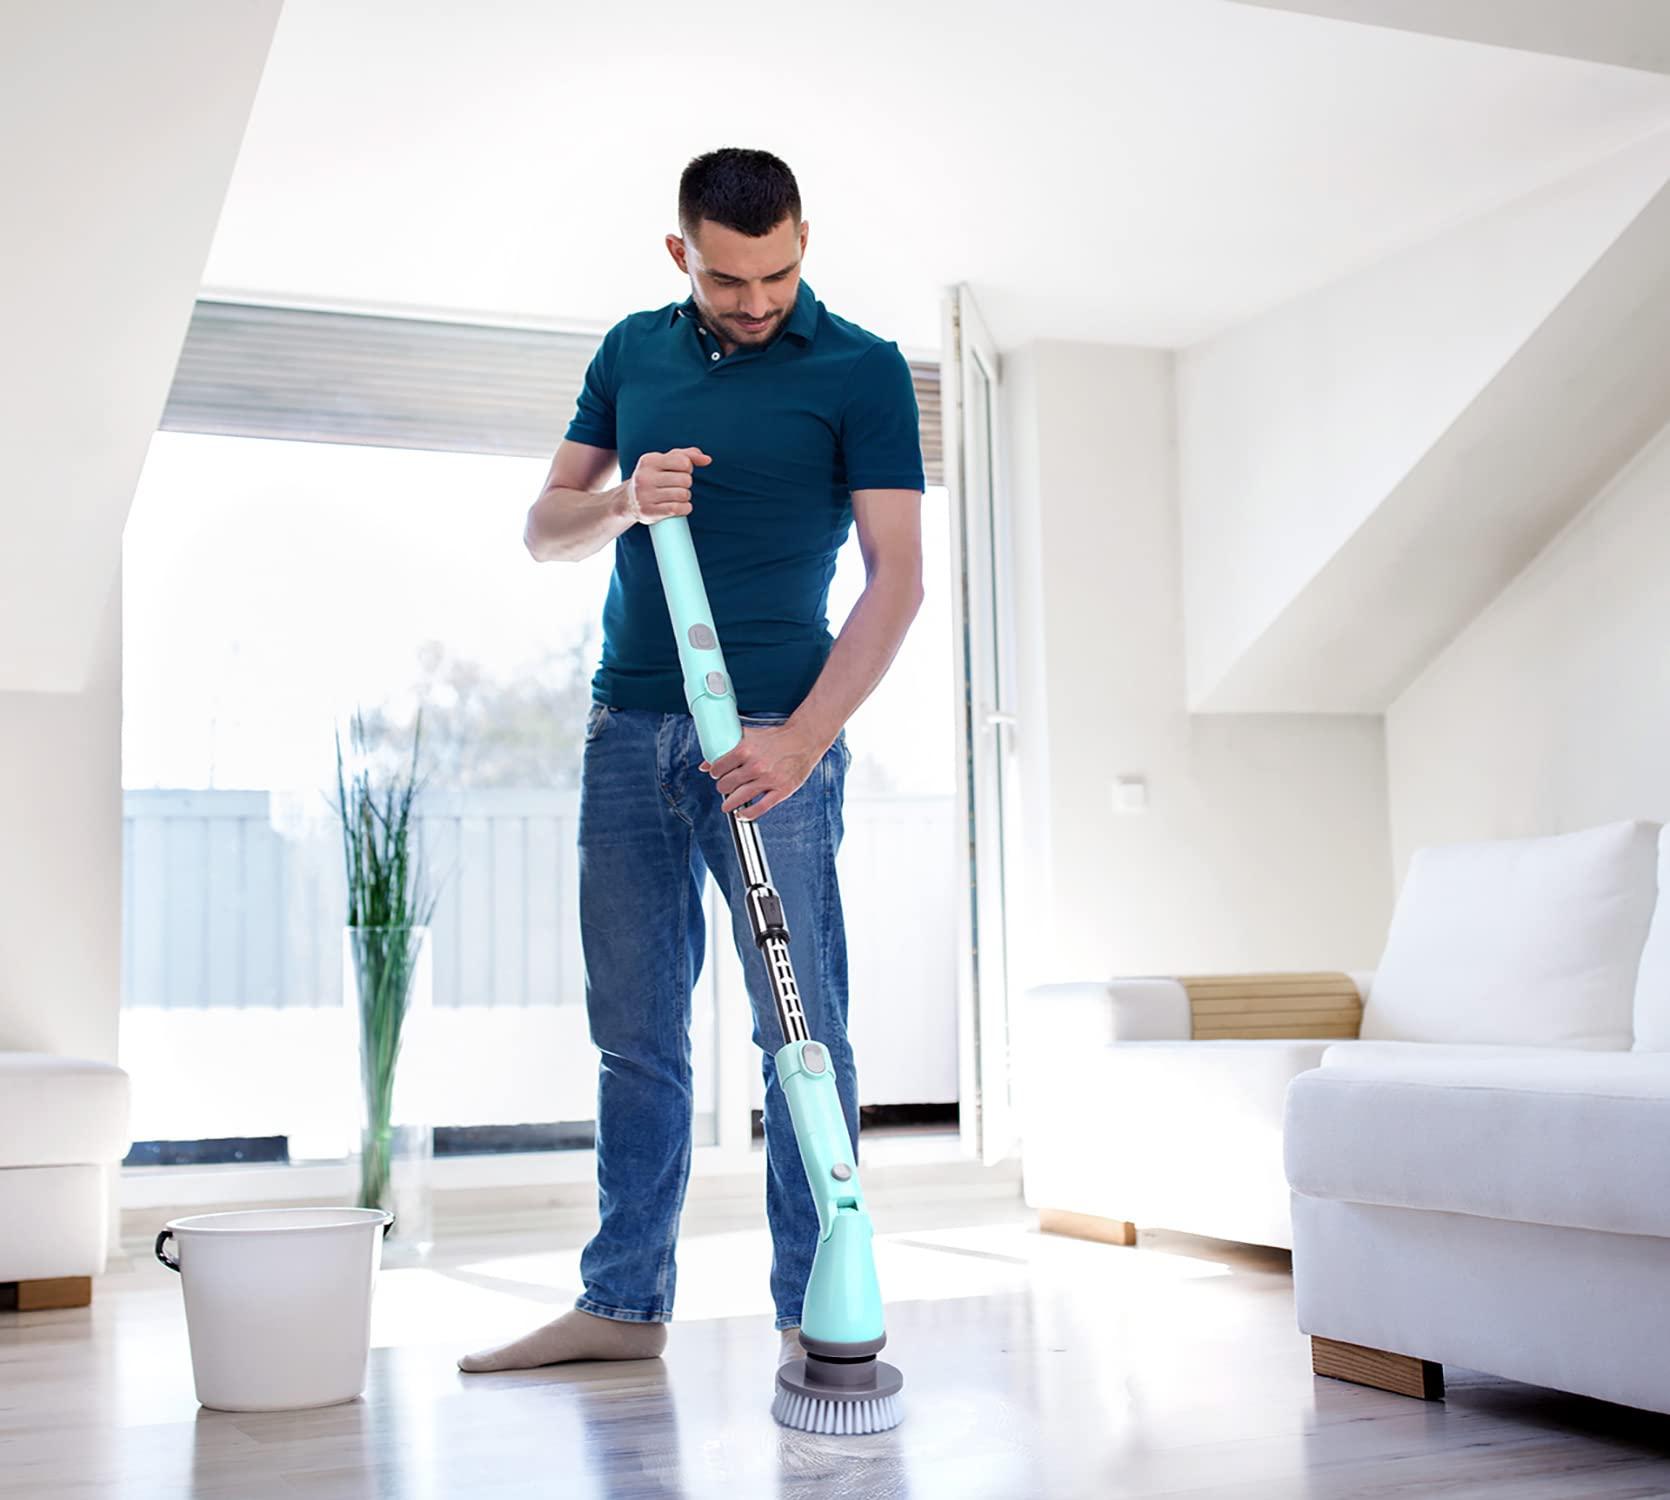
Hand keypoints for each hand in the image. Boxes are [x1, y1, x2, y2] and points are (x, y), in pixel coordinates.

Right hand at [623, 446, 710, 524]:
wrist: (629, 500)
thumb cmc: (654, 477)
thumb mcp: (666, 461)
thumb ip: (688, 455)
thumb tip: (707, 460)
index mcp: (649, 461)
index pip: (683, 462)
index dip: (688, 467)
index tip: (680, 471)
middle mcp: (644, 477)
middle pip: (685, 480)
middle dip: (687, 484)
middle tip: (678, 486)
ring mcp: (645, 495)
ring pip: (683, 495)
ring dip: (686, 497)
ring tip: (677, 496)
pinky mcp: (649, 512)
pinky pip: (678, 509)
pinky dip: (685, 508)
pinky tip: (680, 507)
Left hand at [701, 721, 827, 819]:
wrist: (803, 740)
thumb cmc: (776, 738)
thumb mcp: (749, 736)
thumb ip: (727, 747)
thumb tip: (704, 764)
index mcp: (746, 749)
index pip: (718, 767)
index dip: (715, 772)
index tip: (717, 774)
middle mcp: (755, 765)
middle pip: (726, 784)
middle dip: (722, 787)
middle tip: (725, 786)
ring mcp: (769, 780)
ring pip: (739, 797)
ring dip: (730, 803)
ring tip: (727, 805)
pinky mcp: (781, 790)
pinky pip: (760, 808)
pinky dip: (748, 814)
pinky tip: (742, 814)